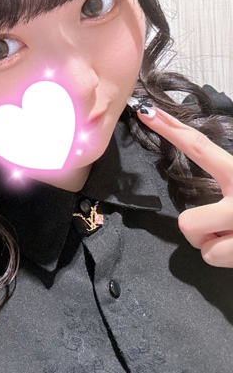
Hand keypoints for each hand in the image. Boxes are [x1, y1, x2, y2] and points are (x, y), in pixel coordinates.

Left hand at [136, 104, 232, 267]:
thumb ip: (227, 175)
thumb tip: (200, 159)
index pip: (200, 148)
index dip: (172, 130)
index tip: (147, 113)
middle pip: (188, 223)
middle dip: (199, 230)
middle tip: (219, 227)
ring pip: (202, 247)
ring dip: (215, 245)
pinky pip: (215, 260)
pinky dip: (227, 258)